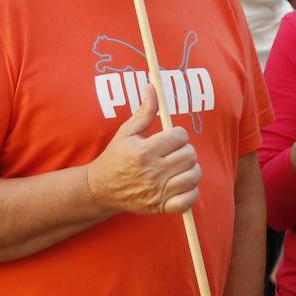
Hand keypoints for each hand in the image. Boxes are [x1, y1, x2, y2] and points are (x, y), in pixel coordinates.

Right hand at [87, 84, 200, 214]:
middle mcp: (152, 173)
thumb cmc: (116, 157)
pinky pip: (189, 199)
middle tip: (175, 151)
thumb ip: (145, 111)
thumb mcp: (127, 131)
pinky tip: (182, 183)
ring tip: (180, 166)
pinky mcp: (161, 207)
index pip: (179, 136)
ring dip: (190, 169)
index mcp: (144, 152)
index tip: (171, 137)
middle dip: (185, 149)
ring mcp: (158, 192)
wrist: (102, 188)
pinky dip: (191, 191)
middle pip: (189, 155)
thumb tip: (153, 88)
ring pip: (193, 175)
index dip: (178, 134)